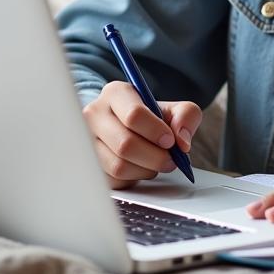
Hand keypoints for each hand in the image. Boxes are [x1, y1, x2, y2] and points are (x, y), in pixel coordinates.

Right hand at [82, 81, 201, 188]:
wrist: (130, 128)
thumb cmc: (151, 117)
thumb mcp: (174, 109)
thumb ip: (186, 116)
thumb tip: (182, 141)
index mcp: (115, 93)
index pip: (134, 115)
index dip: (156, 132)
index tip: (170, 140)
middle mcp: (95, 114)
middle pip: (125, 144)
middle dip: (155, 157)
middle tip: (170, 160)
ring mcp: (87, 140)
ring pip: (119, 165)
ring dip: (145, 169)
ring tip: (156, 162)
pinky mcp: (88, 164)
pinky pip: (114, 180)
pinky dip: (134, 178)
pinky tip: (140, 167)